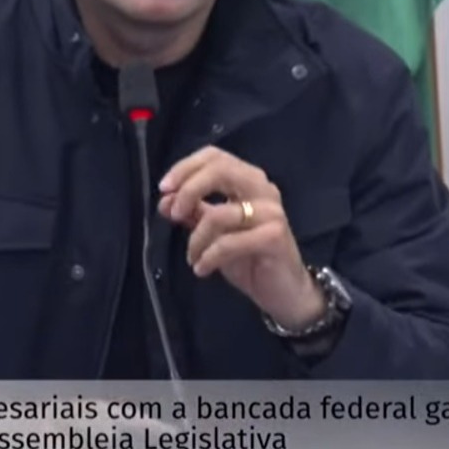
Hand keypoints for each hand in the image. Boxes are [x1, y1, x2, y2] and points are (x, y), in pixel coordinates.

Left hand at [158, 146, 324, 329]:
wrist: (284, 292)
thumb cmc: (249, 257)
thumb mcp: (213, 233)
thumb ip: (192, 212)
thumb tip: (165, 200)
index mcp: (248, 180)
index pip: (215, 156)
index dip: (185, 167)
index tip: (164, 188)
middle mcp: (263, 189)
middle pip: (220, 170)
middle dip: (189, 189)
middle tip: (172, 214)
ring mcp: (271, 212)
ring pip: (219, 214)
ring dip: (196, 239)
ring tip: (192, 258)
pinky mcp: (274, 237)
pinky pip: (228, 243)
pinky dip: (208, 257)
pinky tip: (202, 269)